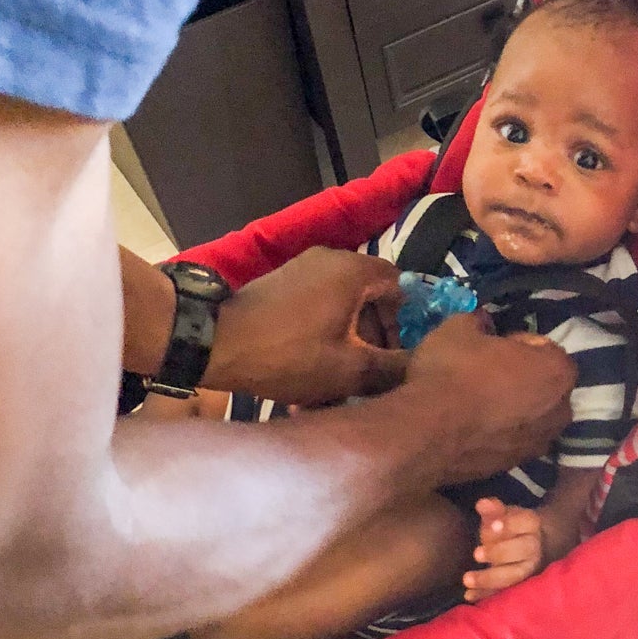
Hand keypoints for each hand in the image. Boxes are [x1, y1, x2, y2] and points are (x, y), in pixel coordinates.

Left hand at [205, 248, 403, 403]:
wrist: (215, 343)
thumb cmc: (289, 354)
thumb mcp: (349, 369)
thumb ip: (393, 367)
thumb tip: (423, 367)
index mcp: (354, 270)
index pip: (401, 286)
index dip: (408, 323)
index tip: (399, 356)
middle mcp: (331, 259)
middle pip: (372, 296)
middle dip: (377, 336)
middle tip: (374, 372)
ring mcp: (303, 269)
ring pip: (344, 305)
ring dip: (351, 339)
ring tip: (344, 379)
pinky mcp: (283, 285)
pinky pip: (320, 306)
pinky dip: (327, 333)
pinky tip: (318, 368)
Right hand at [404, 315, 574, 484]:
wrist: (427, 433)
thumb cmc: (452, 372)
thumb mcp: (459, 328)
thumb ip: (477, 321)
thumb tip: (480, 322)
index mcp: (557, 370)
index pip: (544, 347)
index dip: (516, 343)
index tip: (492, 345)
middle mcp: (560, 410)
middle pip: (543, 385)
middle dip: (522, 378)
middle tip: (486, 372)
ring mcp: (540, 442)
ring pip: (530, 416)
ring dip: (513, 407)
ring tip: (478, 402)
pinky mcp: (516, 466)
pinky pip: (512, 440)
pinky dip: (499, 432)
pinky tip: (472, 426)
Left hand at [464, 498, 544, 599]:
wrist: (535, 546)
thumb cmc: (512, 529)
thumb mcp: (503, 515)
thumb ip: (493, 510)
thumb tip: (482, 504)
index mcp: (532, 526)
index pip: (525, 523)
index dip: (509, 525)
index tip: (492, 525)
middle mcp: (535, 549)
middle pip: (522, 550)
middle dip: (499, 552)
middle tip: (476, 554)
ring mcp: (529, 570)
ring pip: (514, 575)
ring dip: (490, 578)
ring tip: (467, 579)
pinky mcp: (519, 587)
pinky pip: (504, 592)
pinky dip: (486, 595)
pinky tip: (468, 595)